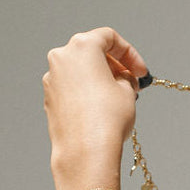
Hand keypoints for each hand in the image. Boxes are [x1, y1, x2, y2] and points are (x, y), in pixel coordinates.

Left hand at [43, 28, 147, 176]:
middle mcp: (62, 58)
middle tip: (132, 82)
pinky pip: (72, 87)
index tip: (140, 71)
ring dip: (101, 79)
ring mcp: (52, 79)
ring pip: (81, 70)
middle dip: (115, 66)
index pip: (109, 38)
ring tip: (120, 97)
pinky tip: (103, 108)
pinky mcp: (50, 99)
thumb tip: (122, 79)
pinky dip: (87, 91)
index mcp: (82, 47)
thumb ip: (125, 77)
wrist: (86, 151)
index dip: (130, 54)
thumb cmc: (107, 118)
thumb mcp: (128, 90)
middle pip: (92, 52)